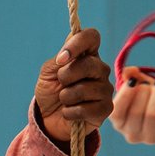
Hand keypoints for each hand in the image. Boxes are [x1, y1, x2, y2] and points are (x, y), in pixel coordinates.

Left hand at [34, 28, 111, 142]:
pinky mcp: (106, 108)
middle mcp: (100, 69)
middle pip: (90, 64)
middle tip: (60, 84)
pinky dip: (70, 112)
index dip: (77, 44)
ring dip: (66, 97)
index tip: (61, 58)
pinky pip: (85, 109)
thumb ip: (58, 61)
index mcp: (87, 55)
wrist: (49, 118)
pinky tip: (70, 112)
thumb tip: (65, 56)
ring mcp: (105, 88)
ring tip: (65, 100)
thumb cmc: (51, 92)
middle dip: (66, 76)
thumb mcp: (48, 73)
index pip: (91, 36)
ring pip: (85, 89)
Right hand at [110, 67, 154, 143]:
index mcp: (119, 123)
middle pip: (136, 113)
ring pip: (152, 115)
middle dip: (144, 92)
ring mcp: (150, 139)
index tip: (134, 81)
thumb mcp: (138, 85)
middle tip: (149, 84)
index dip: (125, 95)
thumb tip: (128, 71)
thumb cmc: (149, 97)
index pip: (116, 112)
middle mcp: (132, 135)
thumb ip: (130, 76)